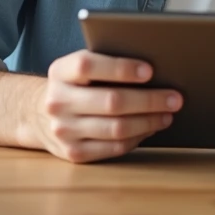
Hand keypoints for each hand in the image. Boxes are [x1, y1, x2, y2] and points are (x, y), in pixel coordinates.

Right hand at [32, 49, 182, 162]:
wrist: (39, 113)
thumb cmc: (76, 83)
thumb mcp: (81, 66)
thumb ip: (108, 62)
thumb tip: (156, 69)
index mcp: (60, 71)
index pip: (88, 66)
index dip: (121, 68)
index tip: (150, 71)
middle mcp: (57, 101)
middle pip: (111, 101)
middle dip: (149, 100)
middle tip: (175, 98)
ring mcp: (63, 130)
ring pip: (116, 128)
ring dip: (148, 121)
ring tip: (168, 114)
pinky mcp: (72, 153)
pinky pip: (113, 148)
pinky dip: (137, 138)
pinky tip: (151, 128)